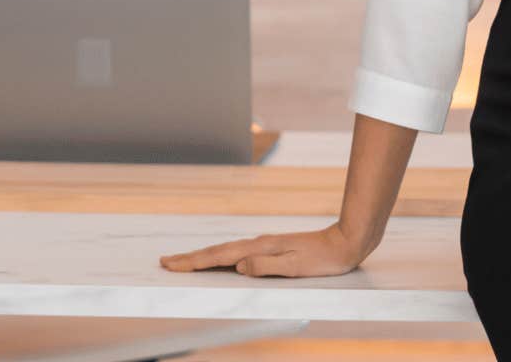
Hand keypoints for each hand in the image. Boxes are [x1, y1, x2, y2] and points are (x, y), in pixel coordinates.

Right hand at [158, 222, 370, 277]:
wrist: (345, 242)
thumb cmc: (323, 260)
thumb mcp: (296, 267)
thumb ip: (266, 266)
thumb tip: (238, 266)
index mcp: (260, 249)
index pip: (220, 256)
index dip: (194, 262)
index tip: (172, 264)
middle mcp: (258, 245)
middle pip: (217, 251)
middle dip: (190, 258)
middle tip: (165, 262)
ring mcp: (263, 245)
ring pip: (225, 251)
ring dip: (203, 257)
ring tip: (184, 262)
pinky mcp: (270, 249)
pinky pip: (237, 253)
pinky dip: (220, 257)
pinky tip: (219, 261)